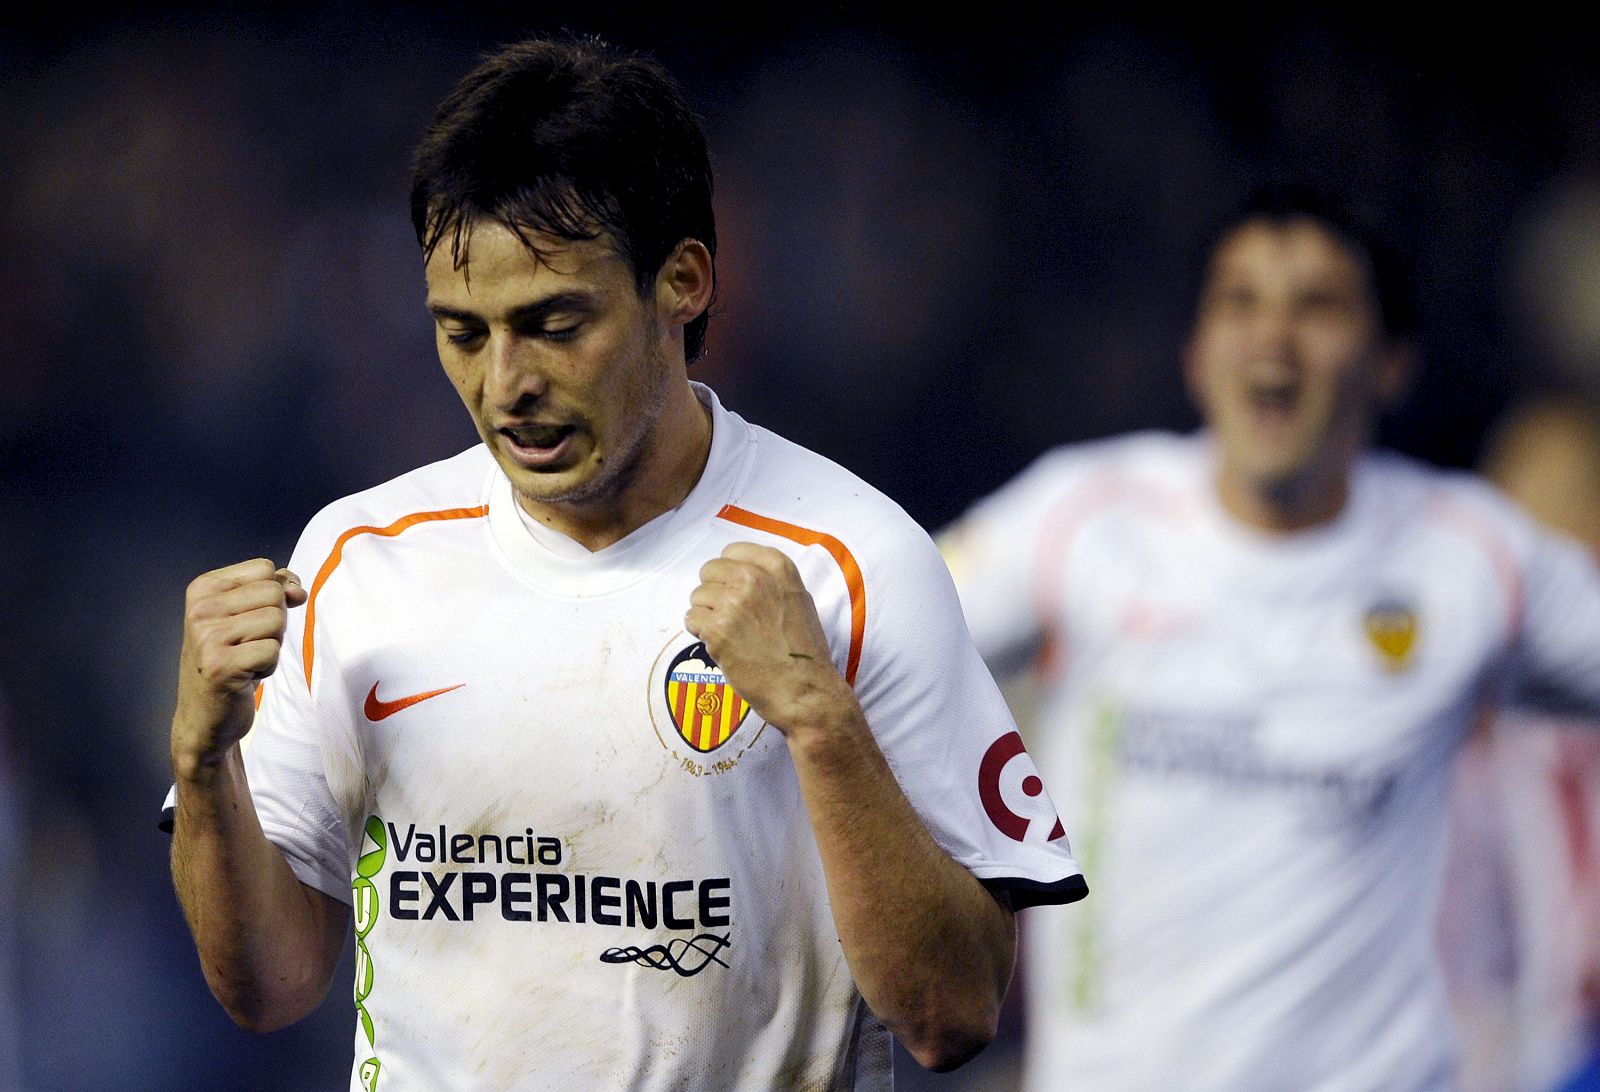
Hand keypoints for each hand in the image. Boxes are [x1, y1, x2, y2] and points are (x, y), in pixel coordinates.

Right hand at [171, 559, 305, 777]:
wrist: (206, 716)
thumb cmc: (232, 661)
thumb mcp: (247, 616)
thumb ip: (275, 590)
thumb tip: (297, 588)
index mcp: (203, 588)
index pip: (266, 569)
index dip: (274, 596)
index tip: (251, 621)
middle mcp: (200, 609)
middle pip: (274, 594)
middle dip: (274, 623)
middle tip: (248, 645)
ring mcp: (206, 638)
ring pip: (276, 621)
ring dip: (272, 645)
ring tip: (246, 660)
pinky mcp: (220, 666)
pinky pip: (272, 651)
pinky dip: (268, 666)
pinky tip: (246, 676)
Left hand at [685, 542, 854, 736]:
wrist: (803, 690)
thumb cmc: (804, 652)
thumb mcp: (800, 600)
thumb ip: (772, 581)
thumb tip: (743, 575)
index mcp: (777, 567)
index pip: (732, 551)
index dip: (728, 572)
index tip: (732, 588)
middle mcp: (754, 579)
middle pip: (709, 570)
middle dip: (714, 592)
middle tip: (728, 615)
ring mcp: (733, 603)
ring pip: (697, 596)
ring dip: (706, 614)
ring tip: (728, 634)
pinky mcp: (717, 630)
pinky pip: (691, 619)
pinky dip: (700, 633)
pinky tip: (720, 645)